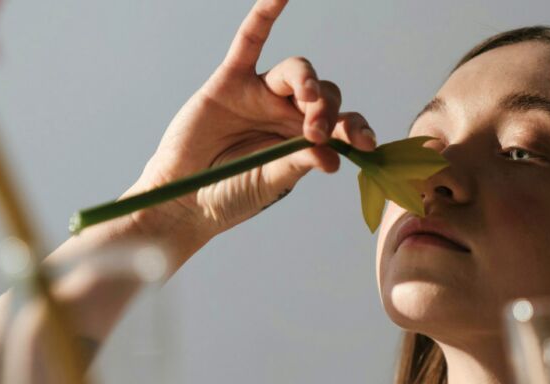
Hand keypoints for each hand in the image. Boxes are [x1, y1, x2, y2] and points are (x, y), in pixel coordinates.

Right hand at [127, 0, 375, 246]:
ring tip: (306, 100)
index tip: (365, 143)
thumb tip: (334, 157)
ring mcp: (260, 95)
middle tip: (316, 133)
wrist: (184, 200)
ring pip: (297, 70)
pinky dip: (264, 15)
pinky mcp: (230, 81)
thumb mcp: (271, 181)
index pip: (341, 124)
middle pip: (324, 94)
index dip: (356, 128)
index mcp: (304, 140)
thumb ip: (299, 163)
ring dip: (307, 82)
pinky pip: (250, 41)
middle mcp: (287, 114)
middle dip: (326, 110)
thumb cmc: (230, 195)